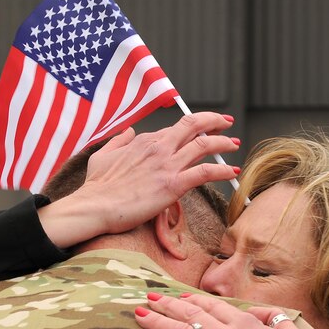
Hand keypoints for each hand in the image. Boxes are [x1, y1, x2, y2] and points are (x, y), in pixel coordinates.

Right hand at [38, 112, 239, 244]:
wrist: (94, 206)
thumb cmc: (96, 186)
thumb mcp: (103, 155)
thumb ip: (118, 140)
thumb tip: (128, 130)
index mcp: (143, 140)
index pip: (173, 130)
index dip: (190, 128)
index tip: (200, 130)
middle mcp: (158, 147)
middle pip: (193, 126)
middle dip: (213, 121)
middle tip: (226, 123)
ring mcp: (167, 165)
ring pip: (204, 145)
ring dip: (223, 143)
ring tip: (233, 144)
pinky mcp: (173, 185)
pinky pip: (205, 172)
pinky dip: (223, 170)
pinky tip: (233, 172)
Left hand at [134, 292, 320, 328]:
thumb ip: (275, 318)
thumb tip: (262, 313)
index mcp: (245, 322)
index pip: (211, 305)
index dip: (191, 299)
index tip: (176, 296)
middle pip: (190, 313)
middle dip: (166, 304)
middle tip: (148, 298)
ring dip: (157, 322)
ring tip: (138, 314)